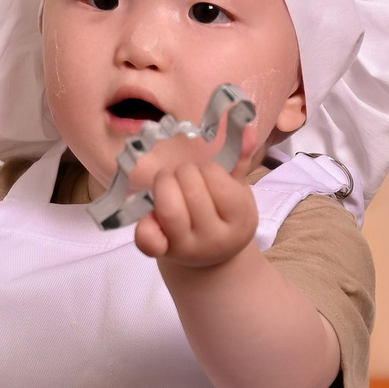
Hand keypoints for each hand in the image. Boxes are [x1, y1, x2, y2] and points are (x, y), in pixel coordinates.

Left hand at [130, 142, 259, 268]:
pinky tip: (150, 211)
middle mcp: (215, 238)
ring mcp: (187, 248)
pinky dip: (144, 222)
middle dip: (183, 172)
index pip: (217, 180)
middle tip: (183, 174)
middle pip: (191, 191)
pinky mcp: (163, 253)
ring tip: (166, 181)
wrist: (214, 258)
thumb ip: (240, 160)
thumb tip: (245, 129)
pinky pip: (148, 240)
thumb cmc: (224, 215)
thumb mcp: (238, 190)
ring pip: (168, 210)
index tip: (207, 174)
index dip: (208, 169)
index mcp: (240, 220)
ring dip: (163, 185)